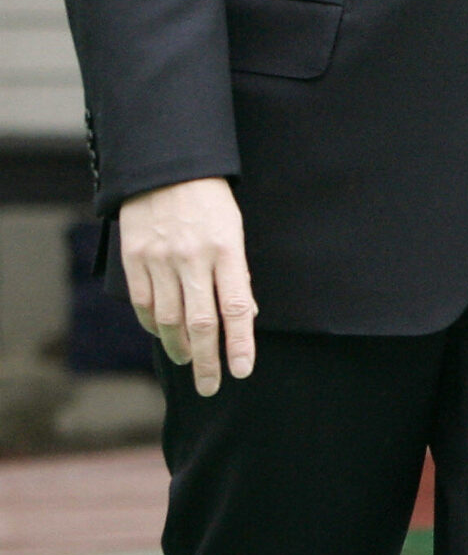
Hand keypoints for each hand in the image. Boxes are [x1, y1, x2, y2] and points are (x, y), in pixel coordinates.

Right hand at [119, 177, 254, 396]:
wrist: (166, 169)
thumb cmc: (210, 202)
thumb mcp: (235, 231)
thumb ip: (237, 274)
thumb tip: (246, 315)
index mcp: (227, 251)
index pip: (236, 309)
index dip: (240, 344)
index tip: (242, 371)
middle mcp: (193, 259)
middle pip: (200, 323)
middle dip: (207, 361)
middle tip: (210, 385)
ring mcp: (160, 260)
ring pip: (167, 319)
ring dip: (179, 347)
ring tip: (189, 360)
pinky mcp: (134, 258)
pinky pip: (143, 303)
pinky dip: (152, 326)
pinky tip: (162, 335)